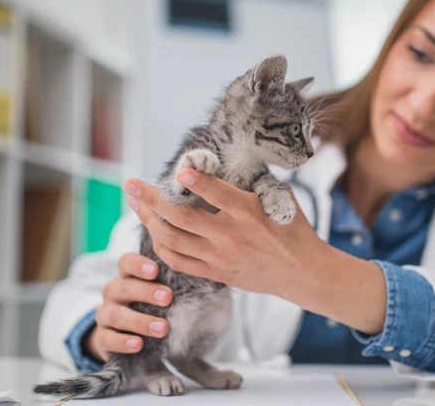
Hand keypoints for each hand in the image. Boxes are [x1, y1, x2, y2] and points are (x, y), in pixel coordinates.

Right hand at [85, 253, 173, 362]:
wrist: (120, 336)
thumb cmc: (147, 308)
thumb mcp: (155, 295)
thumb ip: (169, 288)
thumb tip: (204, 286)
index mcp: (127, 277)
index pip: (126, 262)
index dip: (138, 264)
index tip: (155, 270)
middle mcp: (113, 292)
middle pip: (124, 287)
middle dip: (146, 292)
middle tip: (168, 298)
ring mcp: (105, 314)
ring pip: (117, 315)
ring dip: (140, 321)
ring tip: (162, 328)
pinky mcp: (102, 337)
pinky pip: (108, 338)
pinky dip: (123, 342)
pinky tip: (138, 344)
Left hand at [123, 169, 325, 302]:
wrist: (302, 272)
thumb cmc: (293, 230)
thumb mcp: (280, 199)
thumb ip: (254, 182)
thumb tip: (231, 161)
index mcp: (250, 213)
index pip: (218, 195)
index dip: (197, 181)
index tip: (179, 169)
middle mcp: (231, 236)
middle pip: (182, 218)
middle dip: (151, 199)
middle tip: (131, 183)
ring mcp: (221, 257)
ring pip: (173, 240)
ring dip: (149, 220)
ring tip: (135, 204)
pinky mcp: (216, 273)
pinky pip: (179, 261)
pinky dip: (161, 246)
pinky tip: (152, 230)